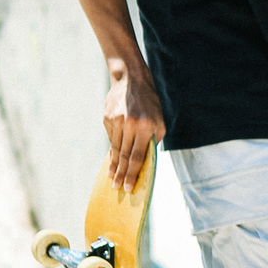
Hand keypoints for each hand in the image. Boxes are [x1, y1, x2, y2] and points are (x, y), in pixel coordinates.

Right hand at [104, 58, 166, 190]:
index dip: (132, 174)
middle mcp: (131, 124)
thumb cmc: (149, 103)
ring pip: (115, 148)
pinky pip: (111, 138)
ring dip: (114, 165)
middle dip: (121, 174)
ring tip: (111, 178)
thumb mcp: (159, 120)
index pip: (138, 156)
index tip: (127, 187)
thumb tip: (145, 161)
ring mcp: (117, 121)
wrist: (131, 79)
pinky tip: (112, 159)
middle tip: (116, 188)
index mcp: (147, 126)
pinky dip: (112, 149)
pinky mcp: (107, 118)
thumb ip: (153, 140)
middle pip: (125, 156)